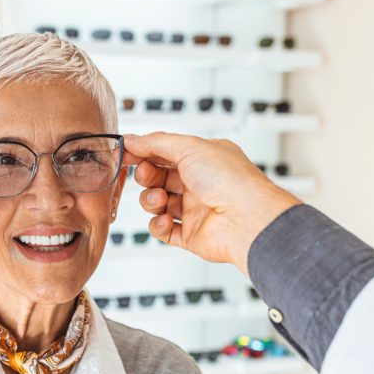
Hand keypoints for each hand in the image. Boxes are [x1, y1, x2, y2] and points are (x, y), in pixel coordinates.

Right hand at [123, 132, 300, 277]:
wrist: (247, 220)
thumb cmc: (230, 181)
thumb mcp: (190, 148)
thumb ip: (156, 142)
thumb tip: (133, 139)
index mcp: (203, 159)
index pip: (165, 153)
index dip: (144, 153)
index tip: (125, 153)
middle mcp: (199, 183)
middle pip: (158, 178)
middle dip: (146, 176)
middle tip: (145, 175)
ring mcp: (194, 210)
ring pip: (157, 203)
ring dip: (151, 200)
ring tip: (160, 199)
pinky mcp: (190, 234)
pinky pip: (163, 230)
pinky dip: (158, 225)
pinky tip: (165, 219)